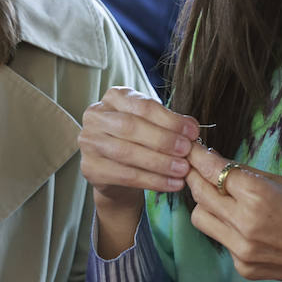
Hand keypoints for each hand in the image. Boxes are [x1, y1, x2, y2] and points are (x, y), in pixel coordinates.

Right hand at [79, 87, 197, 256]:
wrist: (119, 171)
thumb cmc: (138, 140)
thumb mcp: (153, 125)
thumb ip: (170, 124)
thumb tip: (191, 128)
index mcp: (114, 98)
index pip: (143, 106)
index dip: (170, 120)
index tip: (192, 132)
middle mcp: (95, 116)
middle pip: (131, 127)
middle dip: (163, 140)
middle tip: (186, 151)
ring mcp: (89, 142)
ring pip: (127, 152)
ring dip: (159, 163)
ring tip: (182, 170)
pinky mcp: (90, 168)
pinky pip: (125, 175)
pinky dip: (152, 181)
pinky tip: (171, 184)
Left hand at [184, 145, 281, 281]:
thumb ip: (247, 175)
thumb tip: (217, 163)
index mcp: (258, 196)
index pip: (214, 171)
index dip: (199, 157)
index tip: (190, 149)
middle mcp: (245, 224)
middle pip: (200, 194)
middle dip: (196, 177)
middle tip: (198, 167)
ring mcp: (242, 250)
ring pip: (201, 219)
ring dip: (205, 204)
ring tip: (222, 197)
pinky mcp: (243, 268)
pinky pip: (221, 240)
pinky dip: (226, 228)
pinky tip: (245, 225)